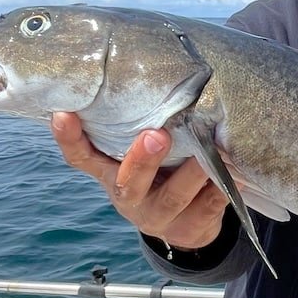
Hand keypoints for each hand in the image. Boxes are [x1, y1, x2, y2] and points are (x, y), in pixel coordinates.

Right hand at [50, 112, 228, 249]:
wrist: (186, 224)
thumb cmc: (161, 171)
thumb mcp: (141, 152)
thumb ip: (139, 125)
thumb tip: (150, 67)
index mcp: (111, 174)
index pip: (81, 158)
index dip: (69, 138)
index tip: (63, 113)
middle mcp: (129, 198)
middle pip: (130, 183)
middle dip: (143, 160)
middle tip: (157, 134)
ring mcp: (159, 218)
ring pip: (175, 197)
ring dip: (192, 173)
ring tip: (209, 153)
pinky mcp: (190, 230)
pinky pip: (209, 206)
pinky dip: (222, 187)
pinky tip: (235, 170)